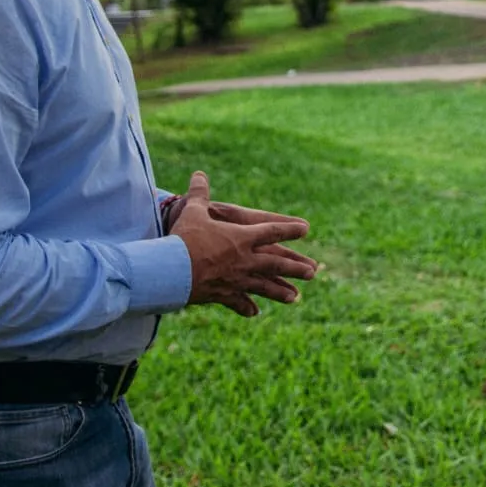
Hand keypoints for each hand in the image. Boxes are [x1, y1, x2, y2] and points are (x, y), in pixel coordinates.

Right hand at [172, 172, 317, 316]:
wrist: (172, 269)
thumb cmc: (183, 237)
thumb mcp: (193, 211)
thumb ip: (199, 193)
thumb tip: (199, 173)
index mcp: (241, 237)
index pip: (272, 231)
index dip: (289, 230)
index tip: (305, 230)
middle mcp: (244, 259)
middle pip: (276, 263)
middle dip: (295, 267)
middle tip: (313, 271)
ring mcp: (236, 279)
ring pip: (264, 286)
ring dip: (280, 291)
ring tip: (296, 297)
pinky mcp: (222, 294)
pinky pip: (238, 302)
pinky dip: (246, 307)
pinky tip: (254, 312)